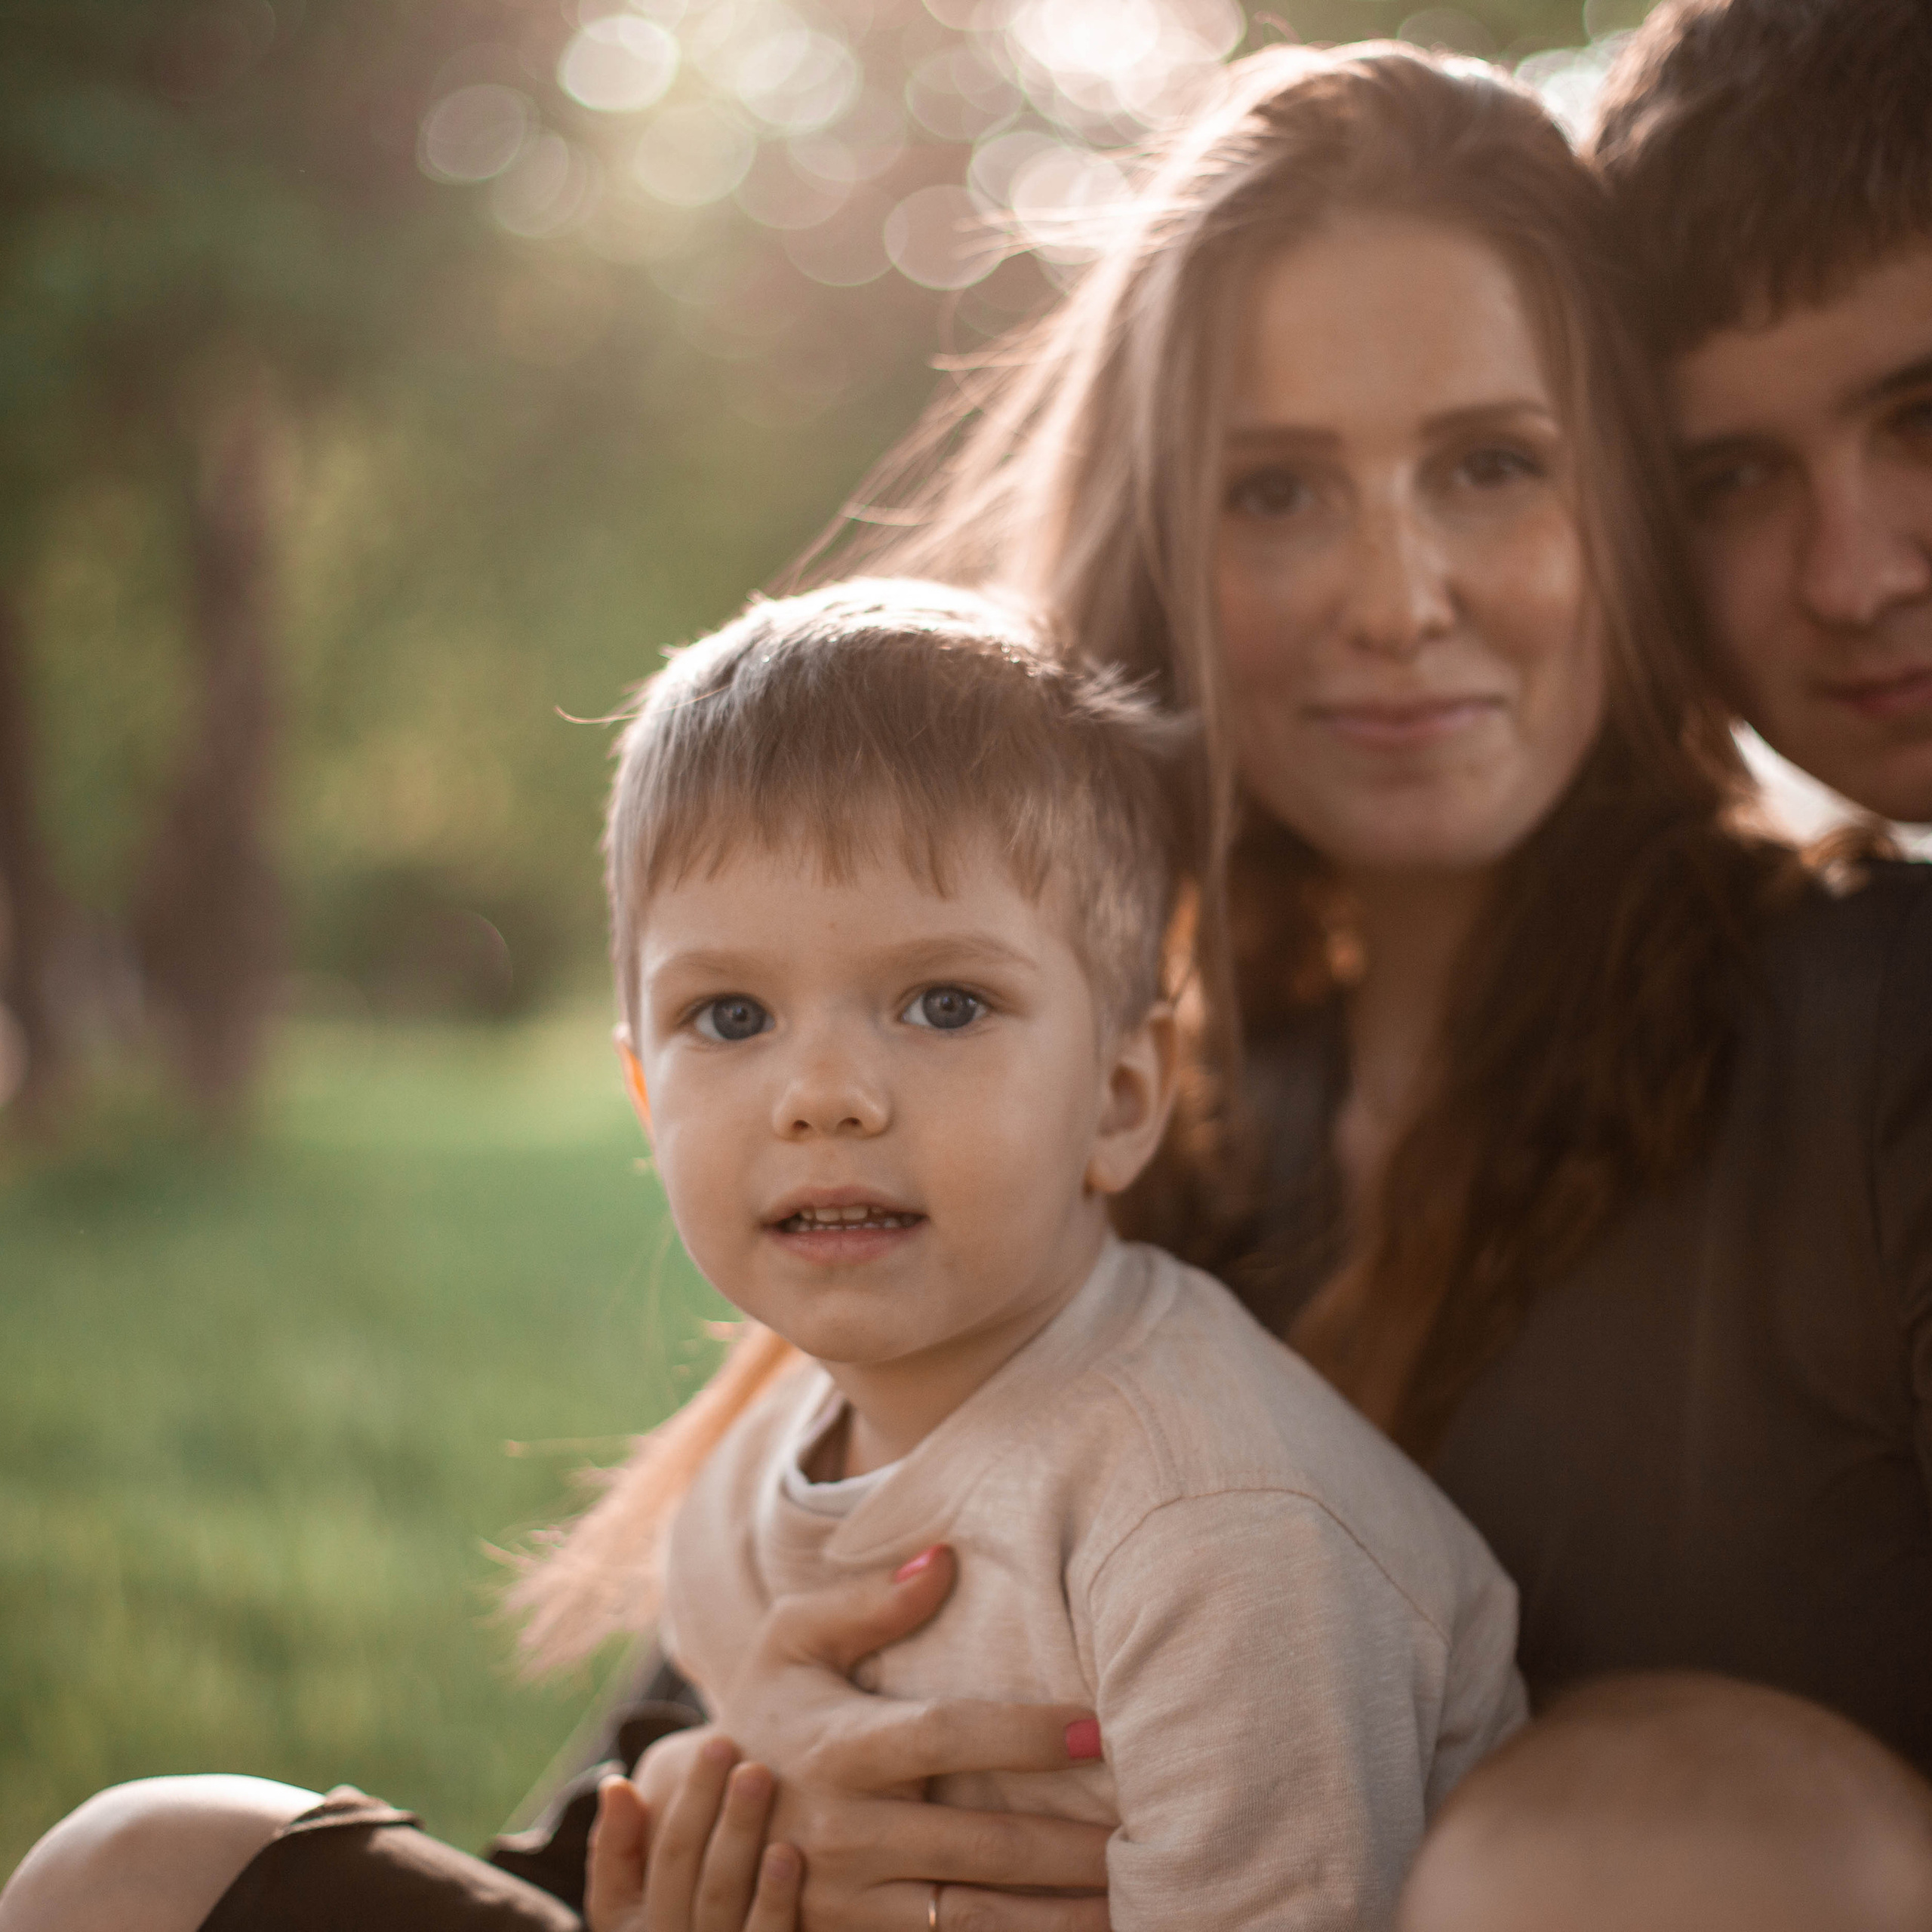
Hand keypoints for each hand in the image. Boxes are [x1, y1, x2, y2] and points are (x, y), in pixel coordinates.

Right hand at [587, 1732, 801, 1931]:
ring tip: (757, 1775)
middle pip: (683, 1874)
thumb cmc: (693, 1909)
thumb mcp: (643, 1895)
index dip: (686, 1799)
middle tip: (731, 1744)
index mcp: (637, 1929)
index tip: (717, 1746)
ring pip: (719, 1900)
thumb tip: (614, 1785)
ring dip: (738, 1834)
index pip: (654, 1861)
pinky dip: (773, 1899)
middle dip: (706, 1803)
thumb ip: (621, 1848)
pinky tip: (786, 1852)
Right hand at [708, 1548, 1112, 1931]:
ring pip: (971, 1917)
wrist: (700, 1819)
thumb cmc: (767, 1707)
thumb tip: (946, 1561)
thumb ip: (868, 1602)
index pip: (946, 1736)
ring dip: (1055, 1915)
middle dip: (1067, 1842)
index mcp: (839, 1746)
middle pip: (977, 1844)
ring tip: (1132, 1900)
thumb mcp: (793, 1640)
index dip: (1023, 1734)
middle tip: (1147, 1829)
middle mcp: (844, 1830)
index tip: (1098, 1725)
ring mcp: (849, 1898)